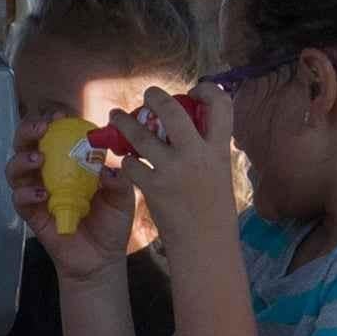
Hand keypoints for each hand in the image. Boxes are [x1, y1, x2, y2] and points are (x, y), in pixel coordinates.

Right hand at [8, 112, 134, 284]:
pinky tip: (41, 194)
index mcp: (68, 162)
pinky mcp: (32, 214)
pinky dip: (25, 194)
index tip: (60, 115)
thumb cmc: (111, 223)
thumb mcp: (123, 197)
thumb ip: (119, 179)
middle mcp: (48, 173)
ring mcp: (37, 193)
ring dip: (22, 159)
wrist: (102, 259)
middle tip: (41, 128)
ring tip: (38, 159)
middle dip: (28, 131)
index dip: (51, 121)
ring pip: (15, 169)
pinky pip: (19, 199)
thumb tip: (106, 167)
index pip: (53, 134)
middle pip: (26, 144)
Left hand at [103, 85, 235, 248]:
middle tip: (147, 95)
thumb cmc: (215, 212)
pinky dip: (127, 162)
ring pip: (141, 134)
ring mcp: (173, 170)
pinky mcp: (153, 187)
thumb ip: (207, 150)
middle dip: (156, 97)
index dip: (207, 90)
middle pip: (173, 110)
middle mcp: (197, 155)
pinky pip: (131, 164)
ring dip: (124, 122)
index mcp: (219, 150)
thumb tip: (191, 127)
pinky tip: (127, 163)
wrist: (205, 244)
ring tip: (115, 116)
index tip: (194, 92)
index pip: (221, 104)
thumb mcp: (220, 174)